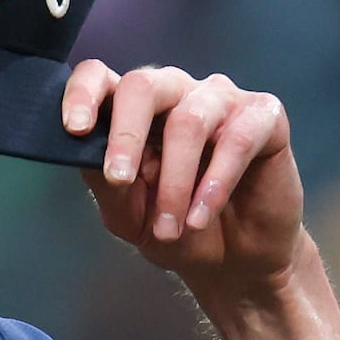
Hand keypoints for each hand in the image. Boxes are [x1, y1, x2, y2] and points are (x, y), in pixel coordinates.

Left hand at [64, 62, 305, 296]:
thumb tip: (86, 154)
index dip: (82, 94)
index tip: (75, 130)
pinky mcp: (264, 117)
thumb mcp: (129, 216)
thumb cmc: (179, 229)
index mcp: (135, 111)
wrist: (236, 261)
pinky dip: (215, 182)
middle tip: (120, 180)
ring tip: (170, 228)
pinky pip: (237, 138)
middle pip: (143, 84)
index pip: (100, 78)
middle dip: (126, 134)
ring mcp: (221, 100)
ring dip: (175, 181)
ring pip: (189, 120)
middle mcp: (176, 94)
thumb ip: (106, 184)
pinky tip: (202, 214)